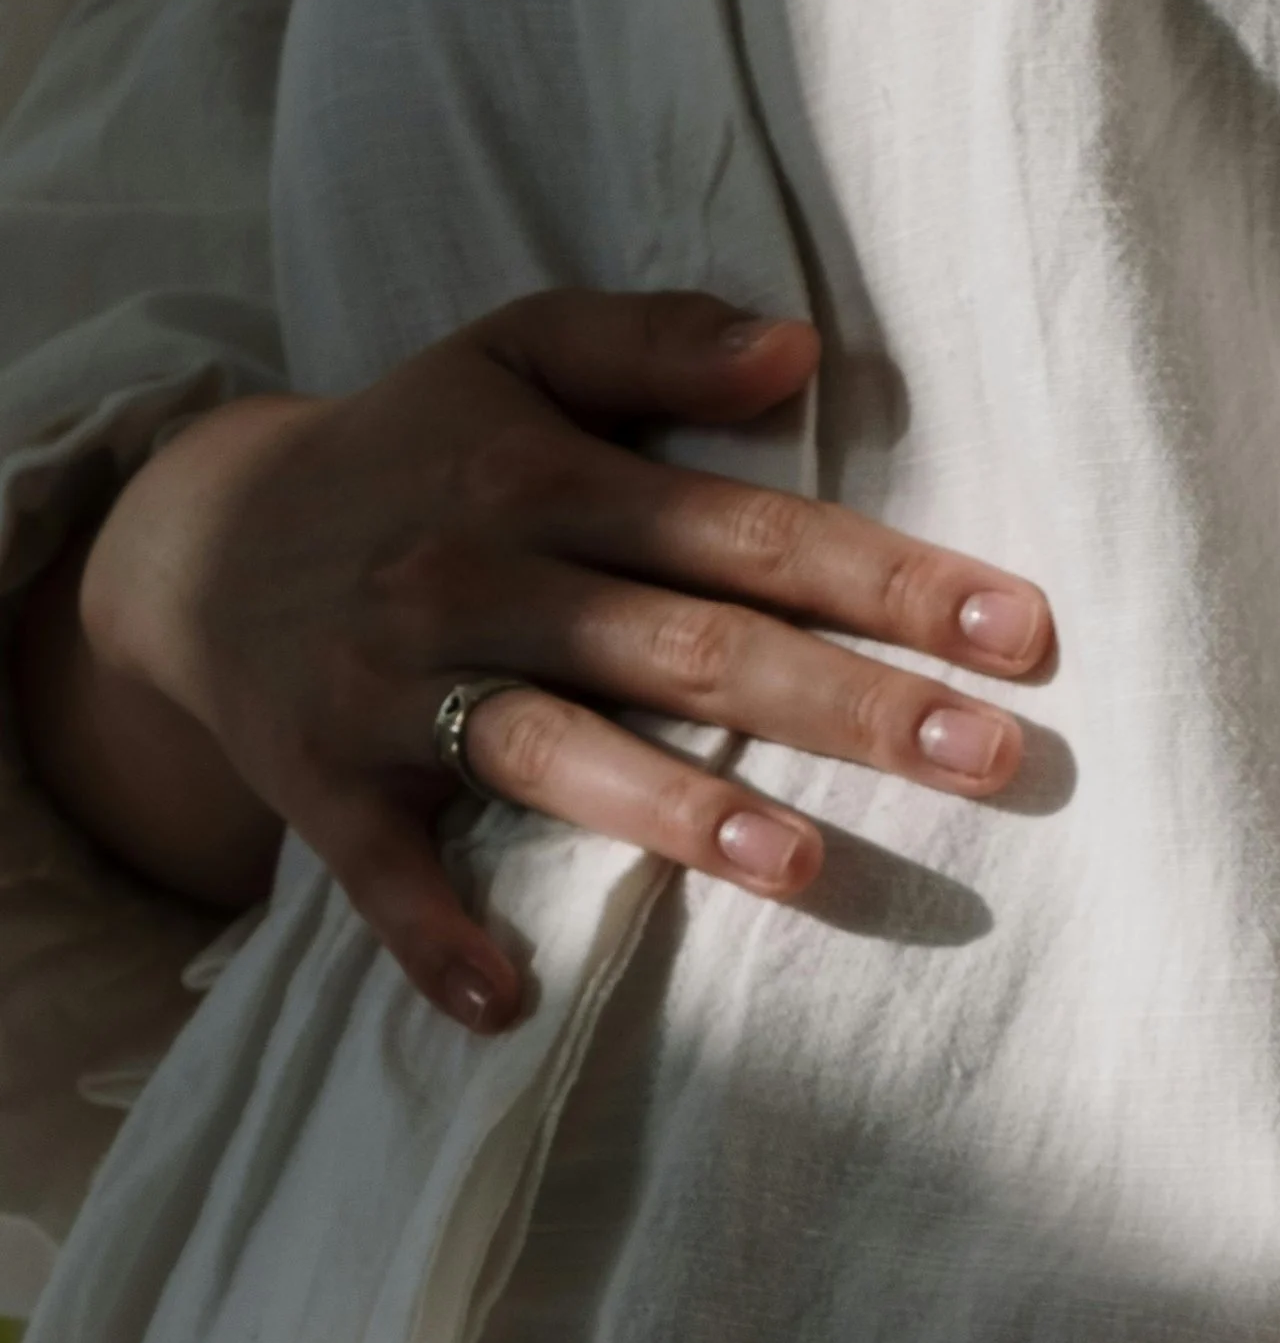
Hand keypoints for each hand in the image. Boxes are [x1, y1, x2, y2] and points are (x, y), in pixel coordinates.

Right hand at [66, 288, 1052, 1028]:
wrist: (194, 544)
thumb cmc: (412, 453)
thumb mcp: (514, 356)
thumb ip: (656, 342)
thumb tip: (803, 350)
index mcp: (542, 476)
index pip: (746, 530)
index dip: (887, 580)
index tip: (1022, 632)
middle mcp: (478, 581)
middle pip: (686, 644)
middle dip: (844, 703)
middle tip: (986, 756)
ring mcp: (400, 691)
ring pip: (553, 752)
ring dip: (675, 811)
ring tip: (799, 865)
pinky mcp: (327, 787)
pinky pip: (384, 875)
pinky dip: (435, 938)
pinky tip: (509, 1000)